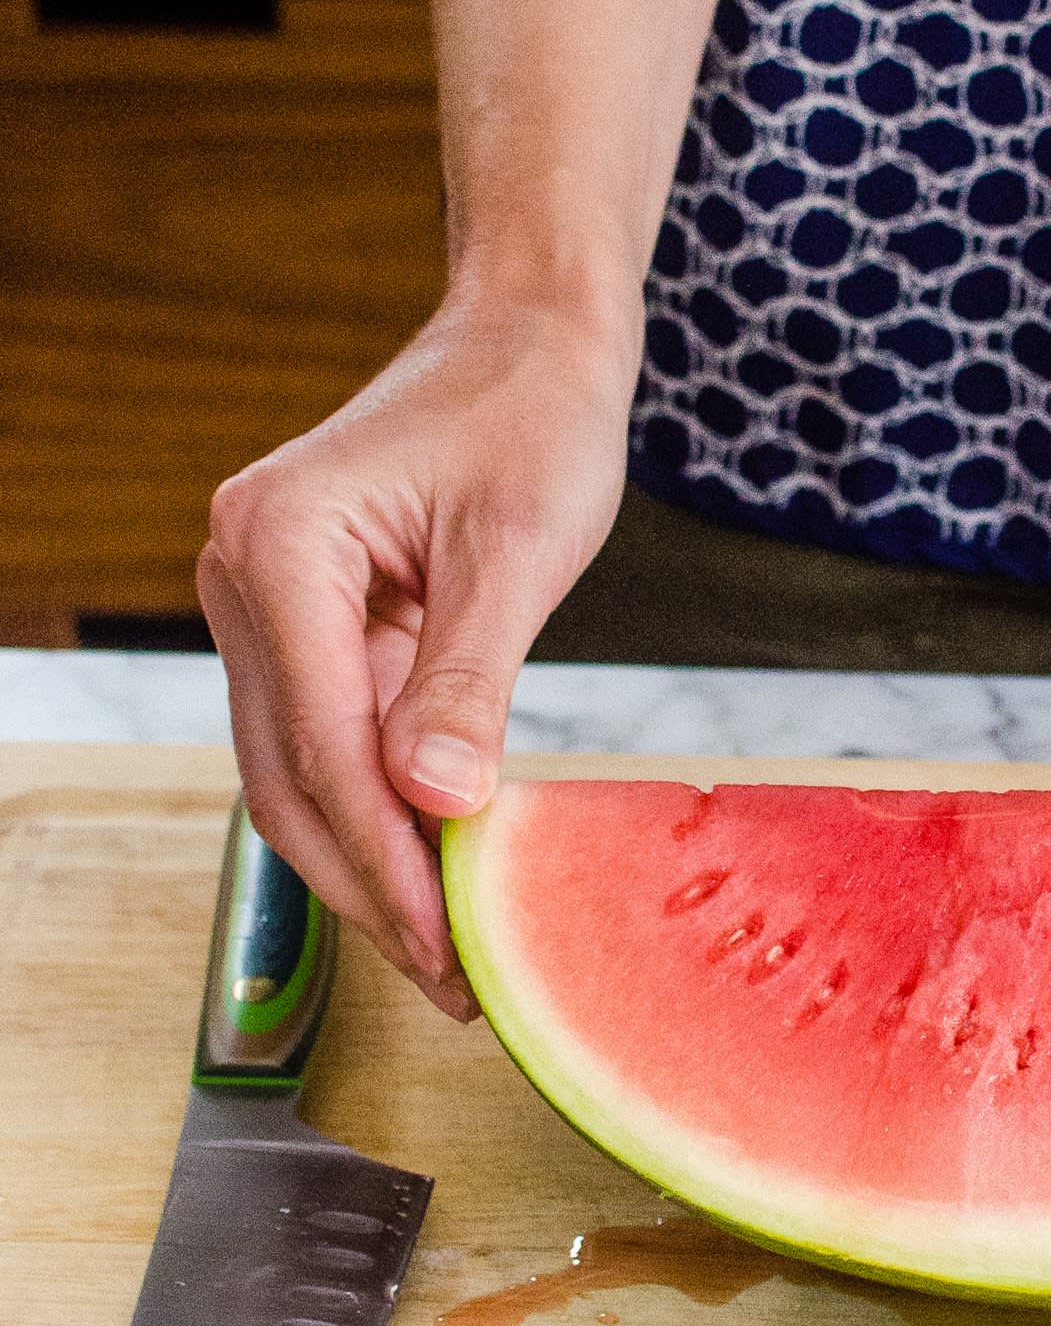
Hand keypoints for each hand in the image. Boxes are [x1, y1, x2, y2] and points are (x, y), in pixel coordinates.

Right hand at [198, 294, 636, 1018]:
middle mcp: (243, 573)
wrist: (529, 342)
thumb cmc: (532, 418)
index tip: (448, 946)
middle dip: (370, 886)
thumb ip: (469, 680)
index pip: (322, 741)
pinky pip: (330, 740)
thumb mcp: (518, 551)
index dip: (385, 858)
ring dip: (370, 865)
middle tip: (452, 983)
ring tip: (446, 955)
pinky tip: (440, 876)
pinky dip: (382, 812)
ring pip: (298, 773)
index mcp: (280, 544)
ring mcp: (264, 602)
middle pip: (290, 774)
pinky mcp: (306, 623)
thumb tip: (435, 803)